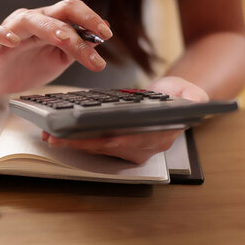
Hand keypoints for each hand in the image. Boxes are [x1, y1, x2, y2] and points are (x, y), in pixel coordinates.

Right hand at [0, 0, 112, 97]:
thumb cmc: (27, 66)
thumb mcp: (59, 59)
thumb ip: (78, 46)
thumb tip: (102, 33)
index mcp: (50, 22)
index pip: (73, 12)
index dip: (91, 19)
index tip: (108, 34)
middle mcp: (32, 20)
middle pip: (58, 12)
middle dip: (80, 22)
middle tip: (98, 37)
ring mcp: (11, 29)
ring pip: (30, 20)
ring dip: (50, 28)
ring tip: (65, 39)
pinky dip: (3, 34)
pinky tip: (13, 41)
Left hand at [42, 76, 208, 163]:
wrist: (174, 102)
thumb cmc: (177, 97)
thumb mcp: (191, 93)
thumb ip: (194, 97)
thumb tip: (195, 102)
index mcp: (157, 138)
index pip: (126, 141)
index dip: (104, 139)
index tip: (83, 135)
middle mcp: (142, 149)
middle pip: (105, 147)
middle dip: (78, 142)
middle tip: (54, 136)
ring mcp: (129, 151)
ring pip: (96, 148)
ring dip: (72, 142)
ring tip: (49, 134)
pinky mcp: (118, 146)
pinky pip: (95, 145)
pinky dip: (76, 139)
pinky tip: (57, 132)